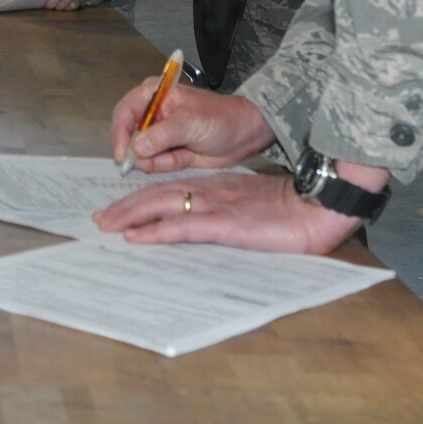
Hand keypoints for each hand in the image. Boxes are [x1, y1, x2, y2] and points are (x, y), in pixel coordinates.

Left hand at [92, 172, 362, 253]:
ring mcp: (217, 206)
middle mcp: (211, 191)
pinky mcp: (226, 224)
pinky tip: (136, 237)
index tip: (121, 210)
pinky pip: (183, 226)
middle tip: (100, 220)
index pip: (171, 189)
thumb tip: (212, 221)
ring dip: (131, 216)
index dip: (143, 199)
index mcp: (218, 186)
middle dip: (127, 207)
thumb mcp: (255, 206)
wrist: (322, 204)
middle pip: (158, 195)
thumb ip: (231, 209)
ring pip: (162, 206)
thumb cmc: (295, 208)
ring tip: (107, 226)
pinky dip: (156, 231)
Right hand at [111, 80, 272, 171]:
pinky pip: (155, 163)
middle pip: (128, 135)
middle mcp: (152, 114)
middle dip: (135, 152)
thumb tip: (136, 148)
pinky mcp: (168, 152)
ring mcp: (159, 135)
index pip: (125, 112)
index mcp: (154, 95)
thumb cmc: (221, 118)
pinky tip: (183, 158)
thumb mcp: (191, 123)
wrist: (246, 134)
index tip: (123, 155)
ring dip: (153, 161)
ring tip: (177, 156)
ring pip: (140, 153)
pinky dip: (164, 165)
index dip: (120, 134)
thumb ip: (162, 135)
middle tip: (144, 164)